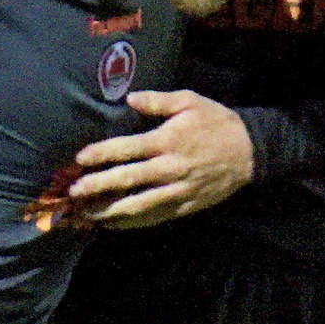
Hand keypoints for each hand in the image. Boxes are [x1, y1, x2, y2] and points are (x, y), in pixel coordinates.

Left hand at [66, 91, 256, 227]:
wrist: (251, 151)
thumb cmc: (217, 122)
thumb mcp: (191, 101)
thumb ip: (158, 101)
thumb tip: (129, 99)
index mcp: (168, 141)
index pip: (128, 148)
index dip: (102, 153)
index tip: (79, 158)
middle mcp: (169, 168)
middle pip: (128, 180)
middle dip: (98, 187)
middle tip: (74, 192)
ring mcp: (177, 191)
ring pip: (138, 206)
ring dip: (110, 211)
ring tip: (86, 214)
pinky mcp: (184, 206)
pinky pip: (154, 218)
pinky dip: (131, 223)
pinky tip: (112, 225)